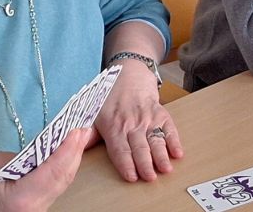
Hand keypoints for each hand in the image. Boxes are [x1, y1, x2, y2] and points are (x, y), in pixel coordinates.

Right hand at [0, 127, 89, 211]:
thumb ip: (25, 158)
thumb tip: (47, 148)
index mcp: (21, 199)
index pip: (54, 172)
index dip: (69, 150)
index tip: (78, 130)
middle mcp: (33, 210)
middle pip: (62, 179)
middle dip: (75, 152)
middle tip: (84, 128)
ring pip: (61, 185)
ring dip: (71, 161)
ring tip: (79, 138)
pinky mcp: (34, 210)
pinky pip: (53, 188)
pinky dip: (61, 170)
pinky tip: (67, 154)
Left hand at [93, 59, 183, 181]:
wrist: (128, 74)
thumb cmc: (110, 98)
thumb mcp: (94, 113)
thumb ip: (87, 134)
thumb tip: (74, 148)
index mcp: (113, 126)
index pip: (120, 149)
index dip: (126, 164)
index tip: (132, 177)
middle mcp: (131, 123)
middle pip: (139, 147)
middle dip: (145, 164)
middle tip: (151, 178)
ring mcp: (147, 118)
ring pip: (155, 139)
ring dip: (161, 155)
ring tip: (166, 169)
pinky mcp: (160, 113)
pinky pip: (169, 127)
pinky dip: (174, 140)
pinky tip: (178, 152)